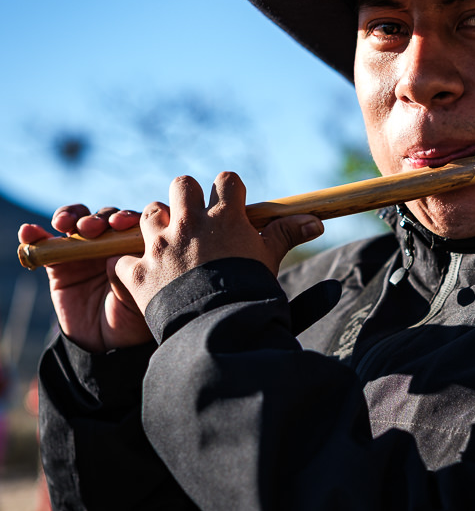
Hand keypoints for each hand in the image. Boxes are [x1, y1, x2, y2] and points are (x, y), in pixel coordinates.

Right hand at [18, 206, 151, 352]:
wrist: (105, 344)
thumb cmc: (132, 319)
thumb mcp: (138, 300)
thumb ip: (129, 278)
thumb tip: (112, 259)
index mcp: (139, 249)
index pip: (135, 223)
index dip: (127, 218)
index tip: (121, 224)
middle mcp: (115, 244)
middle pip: (106, 218)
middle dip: (99, 218)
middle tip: (93, 228)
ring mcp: (87, 251)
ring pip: (79, 223)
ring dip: (72, 217)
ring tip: (65, 224)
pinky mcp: (61, 263)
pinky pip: (47, 244)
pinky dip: (36, 235)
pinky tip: (29, 232)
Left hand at [115, 172, 322, 312]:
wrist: (221, 329)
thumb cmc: (250, 292)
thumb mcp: (270, 258)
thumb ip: (287, 234)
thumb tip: (316, 221)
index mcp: (224, 217)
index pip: (225, 181)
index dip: (228, 191)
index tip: (230, 204)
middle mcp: (189, 224)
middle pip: (182, 185)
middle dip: (187, 197)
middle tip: (194, 219)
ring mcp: (160, 247)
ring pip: (149, 213)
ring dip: (157, 224)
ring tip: (169, 243)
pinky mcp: (138, 273)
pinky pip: (122, 258)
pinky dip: (131, 265)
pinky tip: (145, 275)